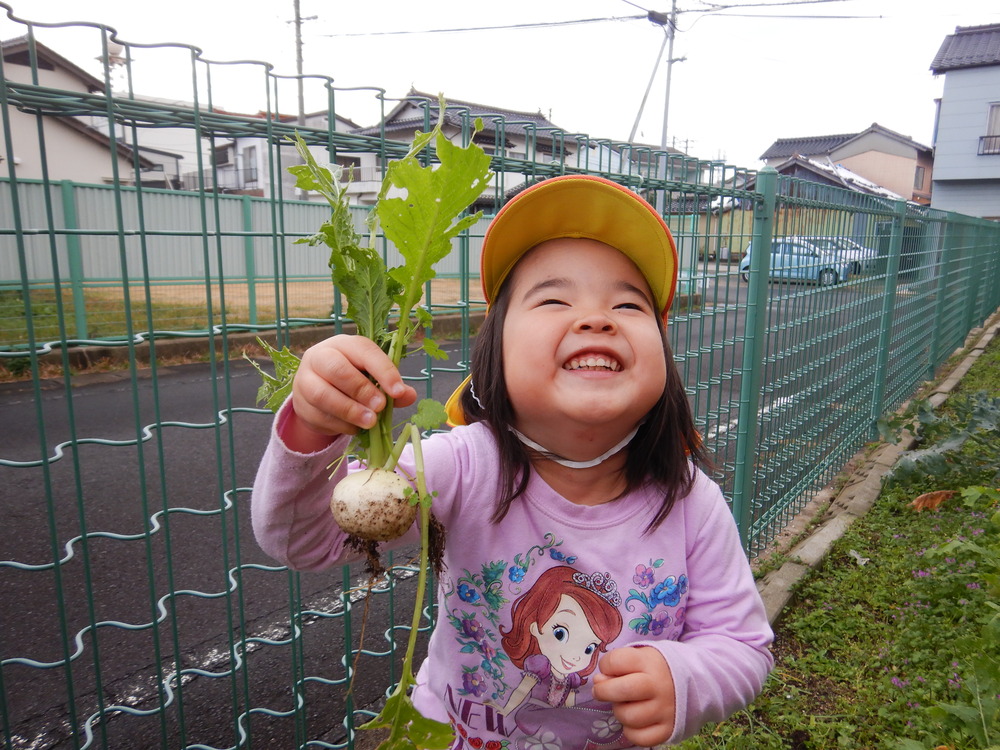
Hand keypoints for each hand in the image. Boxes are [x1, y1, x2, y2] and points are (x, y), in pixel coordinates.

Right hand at [285, 335, 416, 451]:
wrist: (317, 391)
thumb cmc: (352, 378)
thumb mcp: (372, 377)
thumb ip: (391, 386)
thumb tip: (408, 395)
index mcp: (344, 344)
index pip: (364, 351)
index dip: (383, 370)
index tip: (398, 391)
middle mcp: (320, 356)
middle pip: (337, 369)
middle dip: (362, 390)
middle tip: (380, 407)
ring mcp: (305, 379)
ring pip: (323, 394)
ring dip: (349, 410)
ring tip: (370, 422)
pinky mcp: (300, 403)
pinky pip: (318, 415)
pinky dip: (340, 424)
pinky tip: (354, 428)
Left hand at [592, 646, 675, 747]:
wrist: (691, 683)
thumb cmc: (655, 669)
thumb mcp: (639, 658)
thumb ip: (616, 665)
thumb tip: (599, 681)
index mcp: (649, 662)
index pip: (616, 661)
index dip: (605, 665)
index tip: (608, 669)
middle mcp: (659, 686)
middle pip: (622, 690)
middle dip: (603, 691)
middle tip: (601, 691)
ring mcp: (665, 709)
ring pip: (628, 717)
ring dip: (619, 711)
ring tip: (624, 704)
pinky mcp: (667, 729)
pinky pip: (639, 738)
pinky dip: (631, 731)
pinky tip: (634, 721)